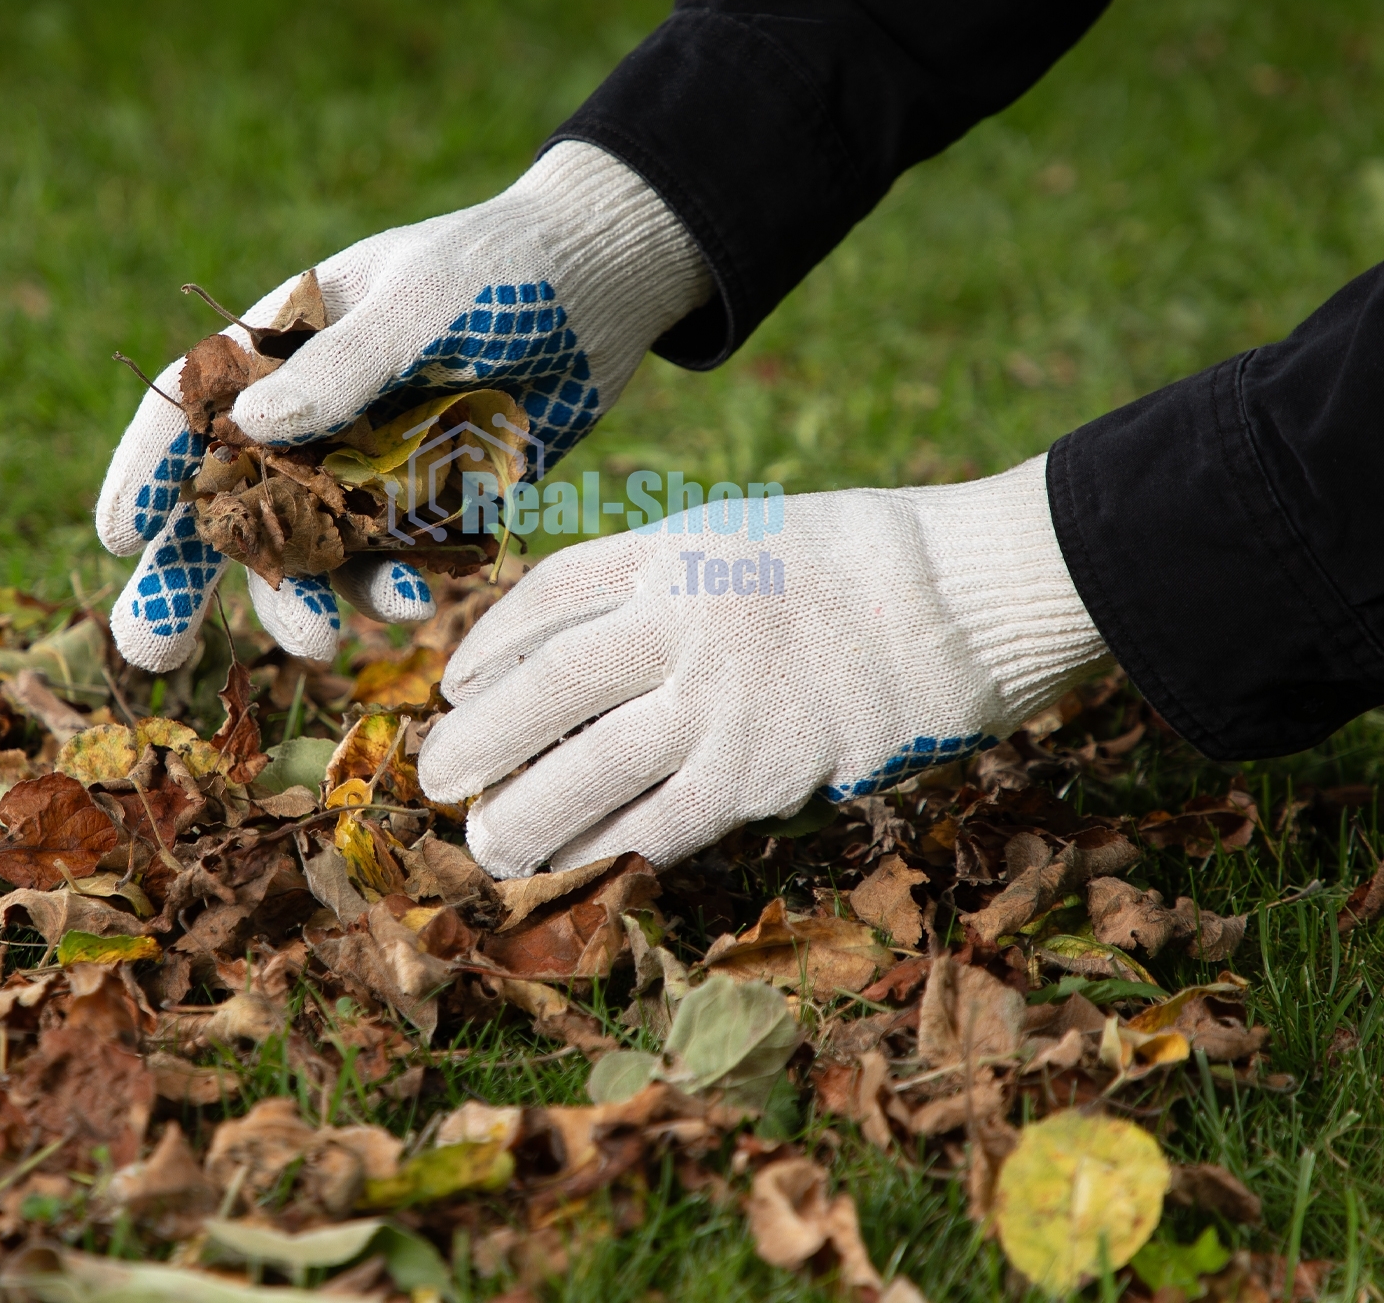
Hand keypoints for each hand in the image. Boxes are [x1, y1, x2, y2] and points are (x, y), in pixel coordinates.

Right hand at [96, 141, 710, 672]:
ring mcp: (372, 465)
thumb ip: (347, 363)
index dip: (150, 470)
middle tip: (153, 653)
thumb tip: (253, 424)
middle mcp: (316, 415)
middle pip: (234, 503)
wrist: (600, 289)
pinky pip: (396, 561)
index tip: (116, 536)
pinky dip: (394, 589)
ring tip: (317, 643)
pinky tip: (415, 604)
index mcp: (286, 344)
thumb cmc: (501, 268)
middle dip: (191, 578)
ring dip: (304, 600)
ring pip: (313, 551)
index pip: (196, 407)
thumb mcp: (424, 300)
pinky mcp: (433, 503)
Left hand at [418, 455, 1110, 876]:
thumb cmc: (868, 560)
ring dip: (526, 813)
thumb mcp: (750, 535)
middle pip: (545, 686)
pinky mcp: (760, 768)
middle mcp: (678, 620)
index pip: (548, 596)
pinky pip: (662, 820)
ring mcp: (717, 697)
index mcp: (673, 549)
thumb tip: (607, 641)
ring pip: (588, 767)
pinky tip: (577, 866)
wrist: (966, 595)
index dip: (490, 642)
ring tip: (484, 845)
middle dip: (480, 736)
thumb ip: (674, 581)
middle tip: (434, 777)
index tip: (456, 680)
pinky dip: (611, 846)